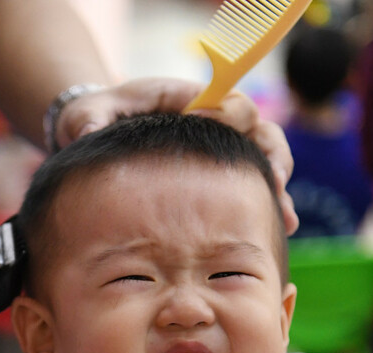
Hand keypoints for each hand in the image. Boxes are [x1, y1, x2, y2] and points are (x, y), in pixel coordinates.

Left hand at [55, 78, 297, 234]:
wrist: (102, 137)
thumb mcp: (87, 114)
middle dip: (273, 157)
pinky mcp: (220, 181)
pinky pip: (252, 191)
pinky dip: (268, 208)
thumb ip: (89, 120)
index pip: (228, 100)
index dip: (231, 116)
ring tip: (285, 219)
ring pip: (266, 163)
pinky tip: (277, 232)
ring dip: (279, 189)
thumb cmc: (97, 118)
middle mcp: (216, 124)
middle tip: (275, 183)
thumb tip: (88, 130)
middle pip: (261, 132)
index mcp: (192, 100)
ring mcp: (222, 153)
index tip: (224, 134)